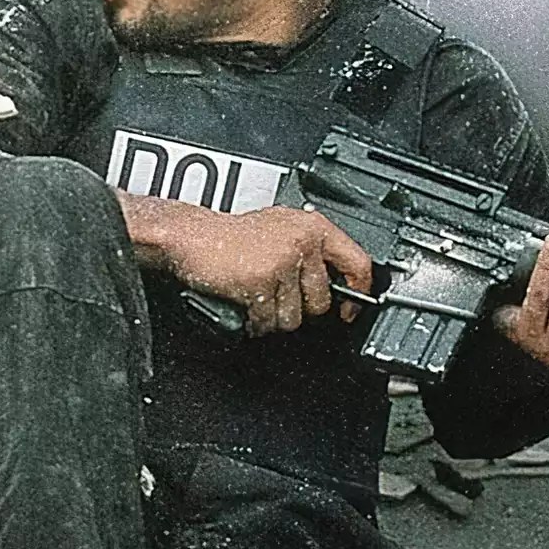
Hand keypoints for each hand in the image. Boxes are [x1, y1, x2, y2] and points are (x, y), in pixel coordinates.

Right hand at [163, 203, 373, 336]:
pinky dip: (255, 321)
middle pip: (321, 301)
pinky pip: (269, 320)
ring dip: (274, 317)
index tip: (348, 309)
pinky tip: (245, 305)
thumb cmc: (229, 236)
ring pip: (294, 316)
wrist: (189, 237)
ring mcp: (282, 262)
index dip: (357, 294)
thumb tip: (337, 279)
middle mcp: (302, 242)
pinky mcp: (261, 281)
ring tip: (258, 299)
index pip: (358, 264)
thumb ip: (310, 250)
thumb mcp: (280, 229)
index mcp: (313, 227)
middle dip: (298, 308)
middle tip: (277, 296)